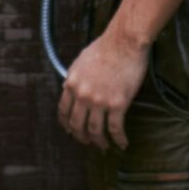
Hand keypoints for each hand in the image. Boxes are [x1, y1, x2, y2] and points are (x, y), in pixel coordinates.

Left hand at [58, 28, 149, 149]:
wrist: (125, 42)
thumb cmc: (105, 47)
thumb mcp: (80, 61)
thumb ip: (73, 77)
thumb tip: (67, 88)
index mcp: (72, 84)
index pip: (64, 111)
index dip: (66, 124)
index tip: (70, 131)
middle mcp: (83, 95)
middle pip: (77, 125)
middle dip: (81, 137)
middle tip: (87, 142)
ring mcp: (99, 101)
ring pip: (95, 130)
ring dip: (98, 142)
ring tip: (103, 146)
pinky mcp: (118, 104)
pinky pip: (115, 128)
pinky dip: (119, 139)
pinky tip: (122, 144)